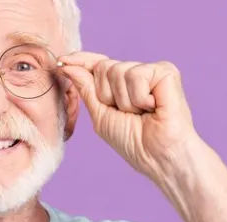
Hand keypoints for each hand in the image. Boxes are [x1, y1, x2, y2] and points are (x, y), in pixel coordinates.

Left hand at [57, 52, 201, 181]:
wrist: (158, 156)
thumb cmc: (134, 142)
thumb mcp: (101, 115)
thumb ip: (85, 89)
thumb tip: (66, 64)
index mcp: (122, 85)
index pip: (98, 65)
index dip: (81, 61)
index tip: (61, 60)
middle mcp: (137, 74)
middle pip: (104, 67)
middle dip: (108, 96)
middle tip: (128, 114)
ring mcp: (152, 71)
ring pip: (118, 71)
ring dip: (125, 101)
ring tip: (143, 114)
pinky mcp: (166, 72)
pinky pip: (137, 75)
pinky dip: (140, 98)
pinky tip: (154, 107)